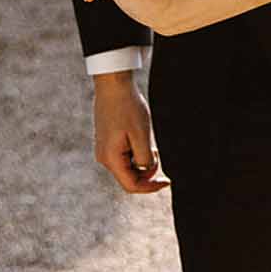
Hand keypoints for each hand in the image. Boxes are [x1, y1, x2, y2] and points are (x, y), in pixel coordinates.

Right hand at [93, 70, 167, 195]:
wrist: (113, 84)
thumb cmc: (128, 107)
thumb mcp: (142, 135)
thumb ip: (145, 159)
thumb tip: (147, 170)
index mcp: (111, 158)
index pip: (131, 185)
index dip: (151, 187)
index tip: (167, 181)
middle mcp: (104, 157)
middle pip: (129, 177)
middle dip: (147, 172)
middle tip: (159, 154)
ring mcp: (104, 148)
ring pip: (127, 166)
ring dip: (142, 161)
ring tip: (151, 143)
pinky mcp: (107, 140)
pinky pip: (124, 155)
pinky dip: (136, 152)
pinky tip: (142, 138)